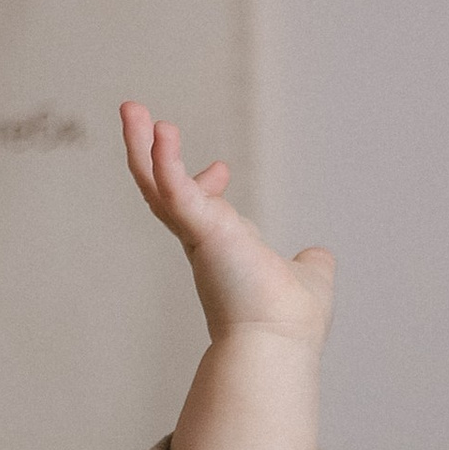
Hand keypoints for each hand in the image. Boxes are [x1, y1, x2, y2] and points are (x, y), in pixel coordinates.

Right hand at [122, 105, 334, 350]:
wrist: (280, 343)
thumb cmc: (290, 322)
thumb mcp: (308, 279)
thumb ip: (311, 265)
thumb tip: (319, 257)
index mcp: (223, 249)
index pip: (201, 208)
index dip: (205, 184)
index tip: (220, 169)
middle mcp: (204, 242)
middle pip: (162, 189)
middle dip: (149, 153)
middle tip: (136, 117)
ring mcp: (199, 235)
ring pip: (155, 184)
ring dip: (140, 144)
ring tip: (129, 106)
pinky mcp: (200, 230)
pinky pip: (174, 189)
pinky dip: (164, 159)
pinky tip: (161, 130)